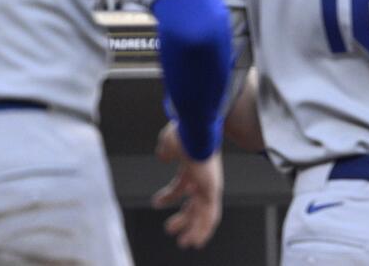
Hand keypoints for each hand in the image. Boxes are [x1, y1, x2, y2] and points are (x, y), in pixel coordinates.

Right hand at [151, 121, 223, 248]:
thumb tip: (163, 156)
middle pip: (194, 202)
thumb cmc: (183, 130)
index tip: (155, 202)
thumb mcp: (169, 142)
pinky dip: (204, 229)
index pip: (181, 185)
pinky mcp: (212, 189)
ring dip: (193, 229)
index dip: (169, 196)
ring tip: (184, 243)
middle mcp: (202, 177)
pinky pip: (210, 214)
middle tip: (171, 229)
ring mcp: (209, 183)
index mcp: (192, 167)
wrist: (195, 125)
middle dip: (183, 217)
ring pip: (203, 212)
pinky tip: (197, 240)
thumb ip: (166, 150)